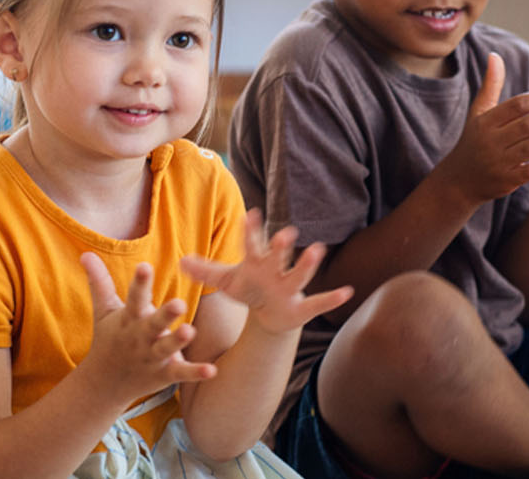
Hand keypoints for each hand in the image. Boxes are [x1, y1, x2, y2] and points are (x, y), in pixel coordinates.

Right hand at [76, 254, 215, 403]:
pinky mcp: (164, 374)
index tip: (145, 266)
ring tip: (191, 331)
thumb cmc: (110, 338)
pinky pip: (181, 373)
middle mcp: (140, 337)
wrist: (104, 384)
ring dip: (178, 341)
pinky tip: (212, 370)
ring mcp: (152, 357)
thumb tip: (85, 253)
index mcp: (128, 319)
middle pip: (152, 324)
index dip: (140, 282)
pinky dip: (195, 373)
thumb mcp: (103, 310)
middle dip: (165, 315)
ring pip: (166, 348)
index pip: (134, 298)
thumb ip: (100, 282)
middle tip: (179, 303)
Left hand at [180, 210, 352, 335]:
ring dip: (308, 264)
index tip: (250, 214)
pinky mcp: (303, 307)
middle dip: (281, 246)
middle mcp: (276, 271)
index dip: (251, 231)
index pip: (252, 244)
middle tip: (285, 232)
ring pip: (299, 275)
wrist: (271, 314)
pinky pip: (319, 302)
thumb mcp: (227, 281)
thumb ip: (206, 270)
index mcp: (257, 263)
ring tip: (318, 249)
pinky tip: (348, 292)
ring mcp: (291, 287)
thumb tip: (180, 261)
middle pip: (278, 257)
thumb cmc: (250, 289)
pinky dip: (333, 298)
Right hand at [435, 53, 528, 205]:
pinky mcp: (506, 181)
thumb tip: (494, 55)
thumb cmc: (475, 140)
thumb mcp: (478, 113)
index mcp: (485, 122)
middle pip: (526, 125)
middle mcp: (490, 141)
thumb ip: (491, 85)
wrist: (460, 180)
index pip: (516, 106)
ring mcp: (498, 162)